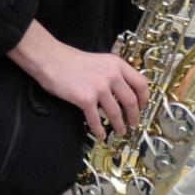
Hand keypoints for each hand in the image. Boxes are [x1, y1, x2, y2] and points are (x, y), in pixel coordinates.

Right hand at [8, 20, 147, 139]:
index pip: (141, 83)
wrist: (50, 59)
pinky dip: (99, 129)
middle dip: (134, 116)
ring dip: (119, 125)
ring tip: (120, 132)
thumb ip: (112, 73)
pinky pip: (96, 119)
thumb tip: (123, 92)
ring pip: (116, 113)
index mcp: (116, 64)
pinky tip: (101, 134)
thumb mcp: (99, 61)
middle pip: (130, 101)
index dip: (144, 98)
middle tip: (134, 124)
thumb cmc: (71, 60)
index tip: (142, 106)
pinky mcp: (84, 98)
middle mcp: (111, 75)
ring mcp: (98, 87)